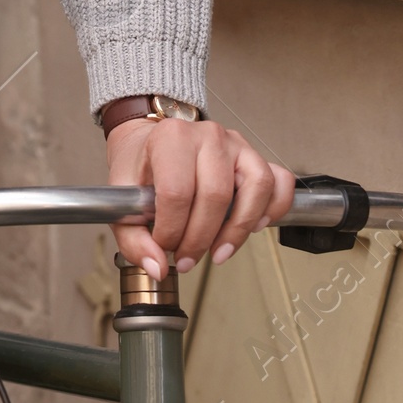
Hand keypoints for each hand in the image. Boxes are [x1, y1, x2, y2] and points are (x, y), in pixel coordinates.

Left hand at [105, 115, 293, 279]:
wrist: (151, 141)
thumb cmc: (141, 165)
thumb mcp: (122, 197)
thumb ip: (133, 238)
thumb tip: (157, 267)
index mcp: (171, 138)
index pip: (177, 193)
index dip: (171, 231)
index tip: (164, 247)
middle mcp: (207, 135)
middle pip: (216, 196)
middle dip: (200, 239)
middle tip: (186, 258)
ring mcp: (236, 144)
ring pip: (256, 188)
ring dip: (239, 230)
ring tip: (218, 251)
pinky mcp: (255, 157)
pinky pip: (280, 182)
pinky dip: (274, 209)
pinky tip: (253, 227)